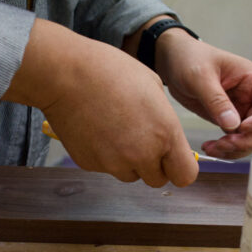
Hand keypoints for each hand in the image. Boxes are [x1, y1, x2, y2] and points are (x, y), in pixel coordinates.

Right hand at [4, 19, 197, 187]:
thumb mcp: (153, 86)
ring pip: (130, 175)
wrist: (66, 75)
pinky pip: (106, 167)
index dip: (180, 168)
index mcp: (165, 133)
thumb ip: (165, 119)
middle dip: (154, 165)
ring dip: (129, 161)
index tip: (174, 159)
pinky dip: (105, 155)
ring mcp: (114, 163)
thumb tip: (167, 136)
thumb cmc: (109, 71)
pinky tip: (98, 129)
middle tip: (141, 141)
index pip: (185, 175)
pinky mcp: (90, 164)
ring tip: (116, 130)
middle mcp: (142, 154)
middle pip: (157, 180)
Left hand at [153, 30, 251, 159]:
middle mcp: (250, 95)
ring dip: (236, 148)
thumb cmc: (189, 57)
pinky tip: (210, 146)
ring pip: (251, 137)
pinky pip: (235, 139)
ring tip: (213, 148)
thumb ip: (216, 100)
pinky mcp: (227, 119)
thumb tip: (232, 124)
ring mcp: (239, 109)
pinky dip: (225, 148)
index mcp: (251, 79)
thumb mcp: (200, 76)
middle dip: (248, 139)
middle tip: (225, 144)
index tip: (243, 127)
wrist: (171, 60)